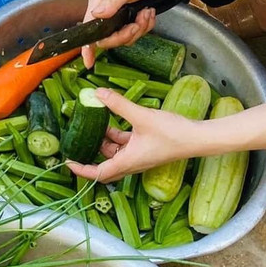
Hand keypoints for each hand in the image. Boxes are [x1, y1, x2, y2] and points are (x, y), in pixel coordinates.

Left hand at [65, 88, 199, 182]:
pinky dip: (116, 135)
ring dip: (104, 141)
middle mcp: (132, 162)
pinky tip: (111, 120)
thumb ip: (118, 105)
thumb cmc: (172, 133)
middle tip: (76, 143)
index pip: (99, 173)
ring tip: (92, 123)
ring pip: (115, 153)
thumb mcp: (141, 116)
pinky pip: (125, 145)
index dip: (82, 170)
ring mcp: (140, 156)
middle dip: (89, 155)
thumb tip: (97, 93)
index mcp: (128, 162)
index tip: (68, 162)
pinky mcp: (146, 147)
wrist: (198, 138)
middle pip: (105, 165)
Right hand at [79, 0, 165, 66]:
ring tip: (146, 13)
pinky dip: (146, 25)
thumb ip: (111, 3)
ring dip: (139, 28)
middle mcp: (105, 15)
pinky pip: (137, 33)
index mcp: (98, 7)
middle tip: (137, 24)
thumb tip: (95, 15)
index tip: (89, 63)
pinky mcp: (131, 20)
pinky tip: (149, 13)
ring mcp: (118, 19)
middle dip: (126, 34)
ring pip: (126, 38)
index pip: (88, 31)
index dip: (87, 48)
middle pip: (110, 39)